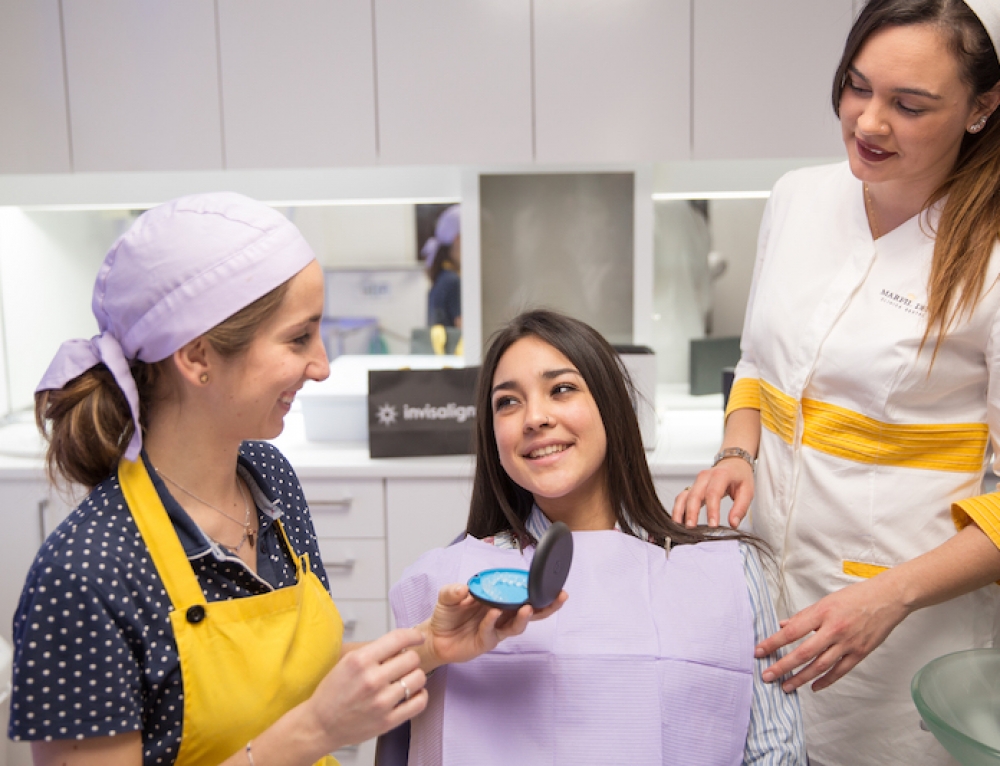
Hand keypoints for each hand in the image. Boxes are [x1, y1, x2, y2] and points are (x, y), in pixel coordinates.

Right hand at [303, 628, 428, 751]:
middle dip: (410, 658)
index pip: (398, 639)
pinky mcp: (388, 721)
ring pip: (419, 678)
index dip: (413, 636)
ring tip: (405, 679)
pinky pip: (419, 702)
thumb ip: (373, 652)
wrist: (320, 726)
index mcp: (360, 661)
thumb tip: (400, 644)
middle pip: (412, 659)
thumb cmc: (332, 694)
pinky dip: (420, 695)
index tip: (417, 638)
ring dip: (415, 676)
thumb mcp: (347, 662)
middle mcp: (372, 680)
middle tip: (403, 664)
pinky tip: (411, 694)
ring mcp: (382, 702)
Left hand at [418, 583, 567, 670]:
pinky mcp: (487, 641)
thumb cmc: (447, 614)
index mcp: (498, 598)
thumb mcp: (447, 596)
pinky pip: (493, 631)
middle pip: (531, 610)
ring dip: (525, 616)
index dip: (536, 588)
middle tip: (559, 596)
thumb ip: (453, 590)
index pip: (521, 592)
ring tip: (528, 607)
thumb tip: (463, 588)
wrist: (435, 637)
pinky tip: (493, 612)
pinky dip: (493, 621)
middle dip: (547, 604)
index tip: (551, 582)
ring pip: (518, 624)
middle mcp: (502, 613)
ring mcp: (497, 628)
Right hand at [672, 457, 753, 527]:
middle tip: (692, 529)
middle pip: (694, 495)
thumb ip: (741, 508)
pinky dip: (678, 510)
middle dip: (691, 512)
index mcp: (721, 475)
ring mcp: (696, 482)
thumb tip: (733, 524)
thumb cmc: (740, 477)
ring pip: (684, 496)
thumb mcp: (747, 491)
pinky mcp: (691, 488)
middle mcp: (705, 477)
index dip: (712, 510)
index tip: (713, 525)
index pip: (713, 493)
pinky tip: (679, 522)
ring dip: (680, 512)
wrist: (733, 464)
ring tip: (680, 527)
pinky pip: (681, 498)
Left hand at [755, 576, 908, 691]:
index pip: (792, 632)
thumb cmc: (856, 597)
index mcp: (822, 613)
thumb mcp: (826, 601)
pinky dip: (825, 681)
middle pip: (803, 653)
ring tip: (786, 686)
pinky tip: (813, 686)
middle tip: (767, 676)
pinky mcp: (860, 653)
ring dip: (801, 678)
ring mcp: (848, 643)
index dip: (773, 643)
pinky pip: (840, 671)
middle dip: (783, 666)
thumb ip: (804, 616)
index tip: (759, 652)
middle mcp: (834, 630)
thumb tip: (783, 625)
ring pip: (820, 666)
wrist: (888, 599)